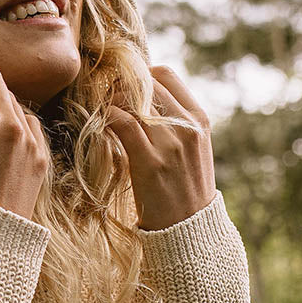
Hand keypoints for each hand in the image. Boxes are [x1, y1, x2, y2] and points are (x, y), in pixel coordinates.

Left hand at [105, 65, 216, 230]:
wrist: (190, 227)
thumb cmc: (184, 187)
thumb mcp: (191, 148)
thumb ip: (174, 122)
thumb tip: (140, 98)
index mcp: (199, 119)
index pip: (165, 75)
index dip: (140, 76)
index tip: (125, 89)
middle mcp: (187, 127)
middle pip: (145, 83)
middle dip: (120, 87)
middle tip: (105, 99)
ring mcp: (170, 144)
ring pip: (131, 100)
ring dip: (110, 102)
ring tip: (102, 113)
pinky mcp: (150, 162)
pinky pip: (121, 123)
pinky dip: (107, 118)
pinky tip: (102, 126)